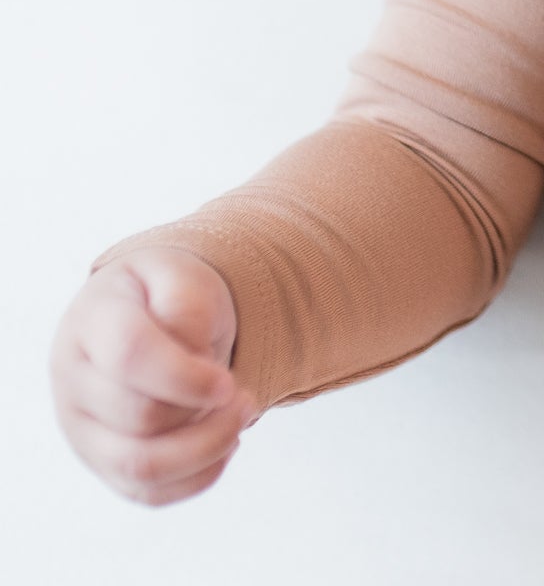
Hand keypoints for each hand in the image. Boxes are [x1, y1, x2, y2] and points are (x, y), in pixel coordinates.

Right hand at [49, 246, 257, 506]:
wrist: (146, 313)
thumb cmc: (166, 295)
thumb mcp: (182, 276)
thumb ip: (187, 307)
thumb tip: (193, 359)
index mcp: (92, 322)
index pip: (129, 356)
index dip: (184, 377)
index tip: (229, 384)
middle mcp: (74, 382)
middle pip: (140, 417)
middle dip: (207, 414)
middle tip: (244, 394)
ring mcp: (82, 429)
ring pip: (140, 466)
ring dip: (206, 449)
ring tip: (241, 418)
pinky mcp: (103, 463)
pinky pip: (147, 493)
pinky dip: (197, 477)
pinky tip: (226, 445)